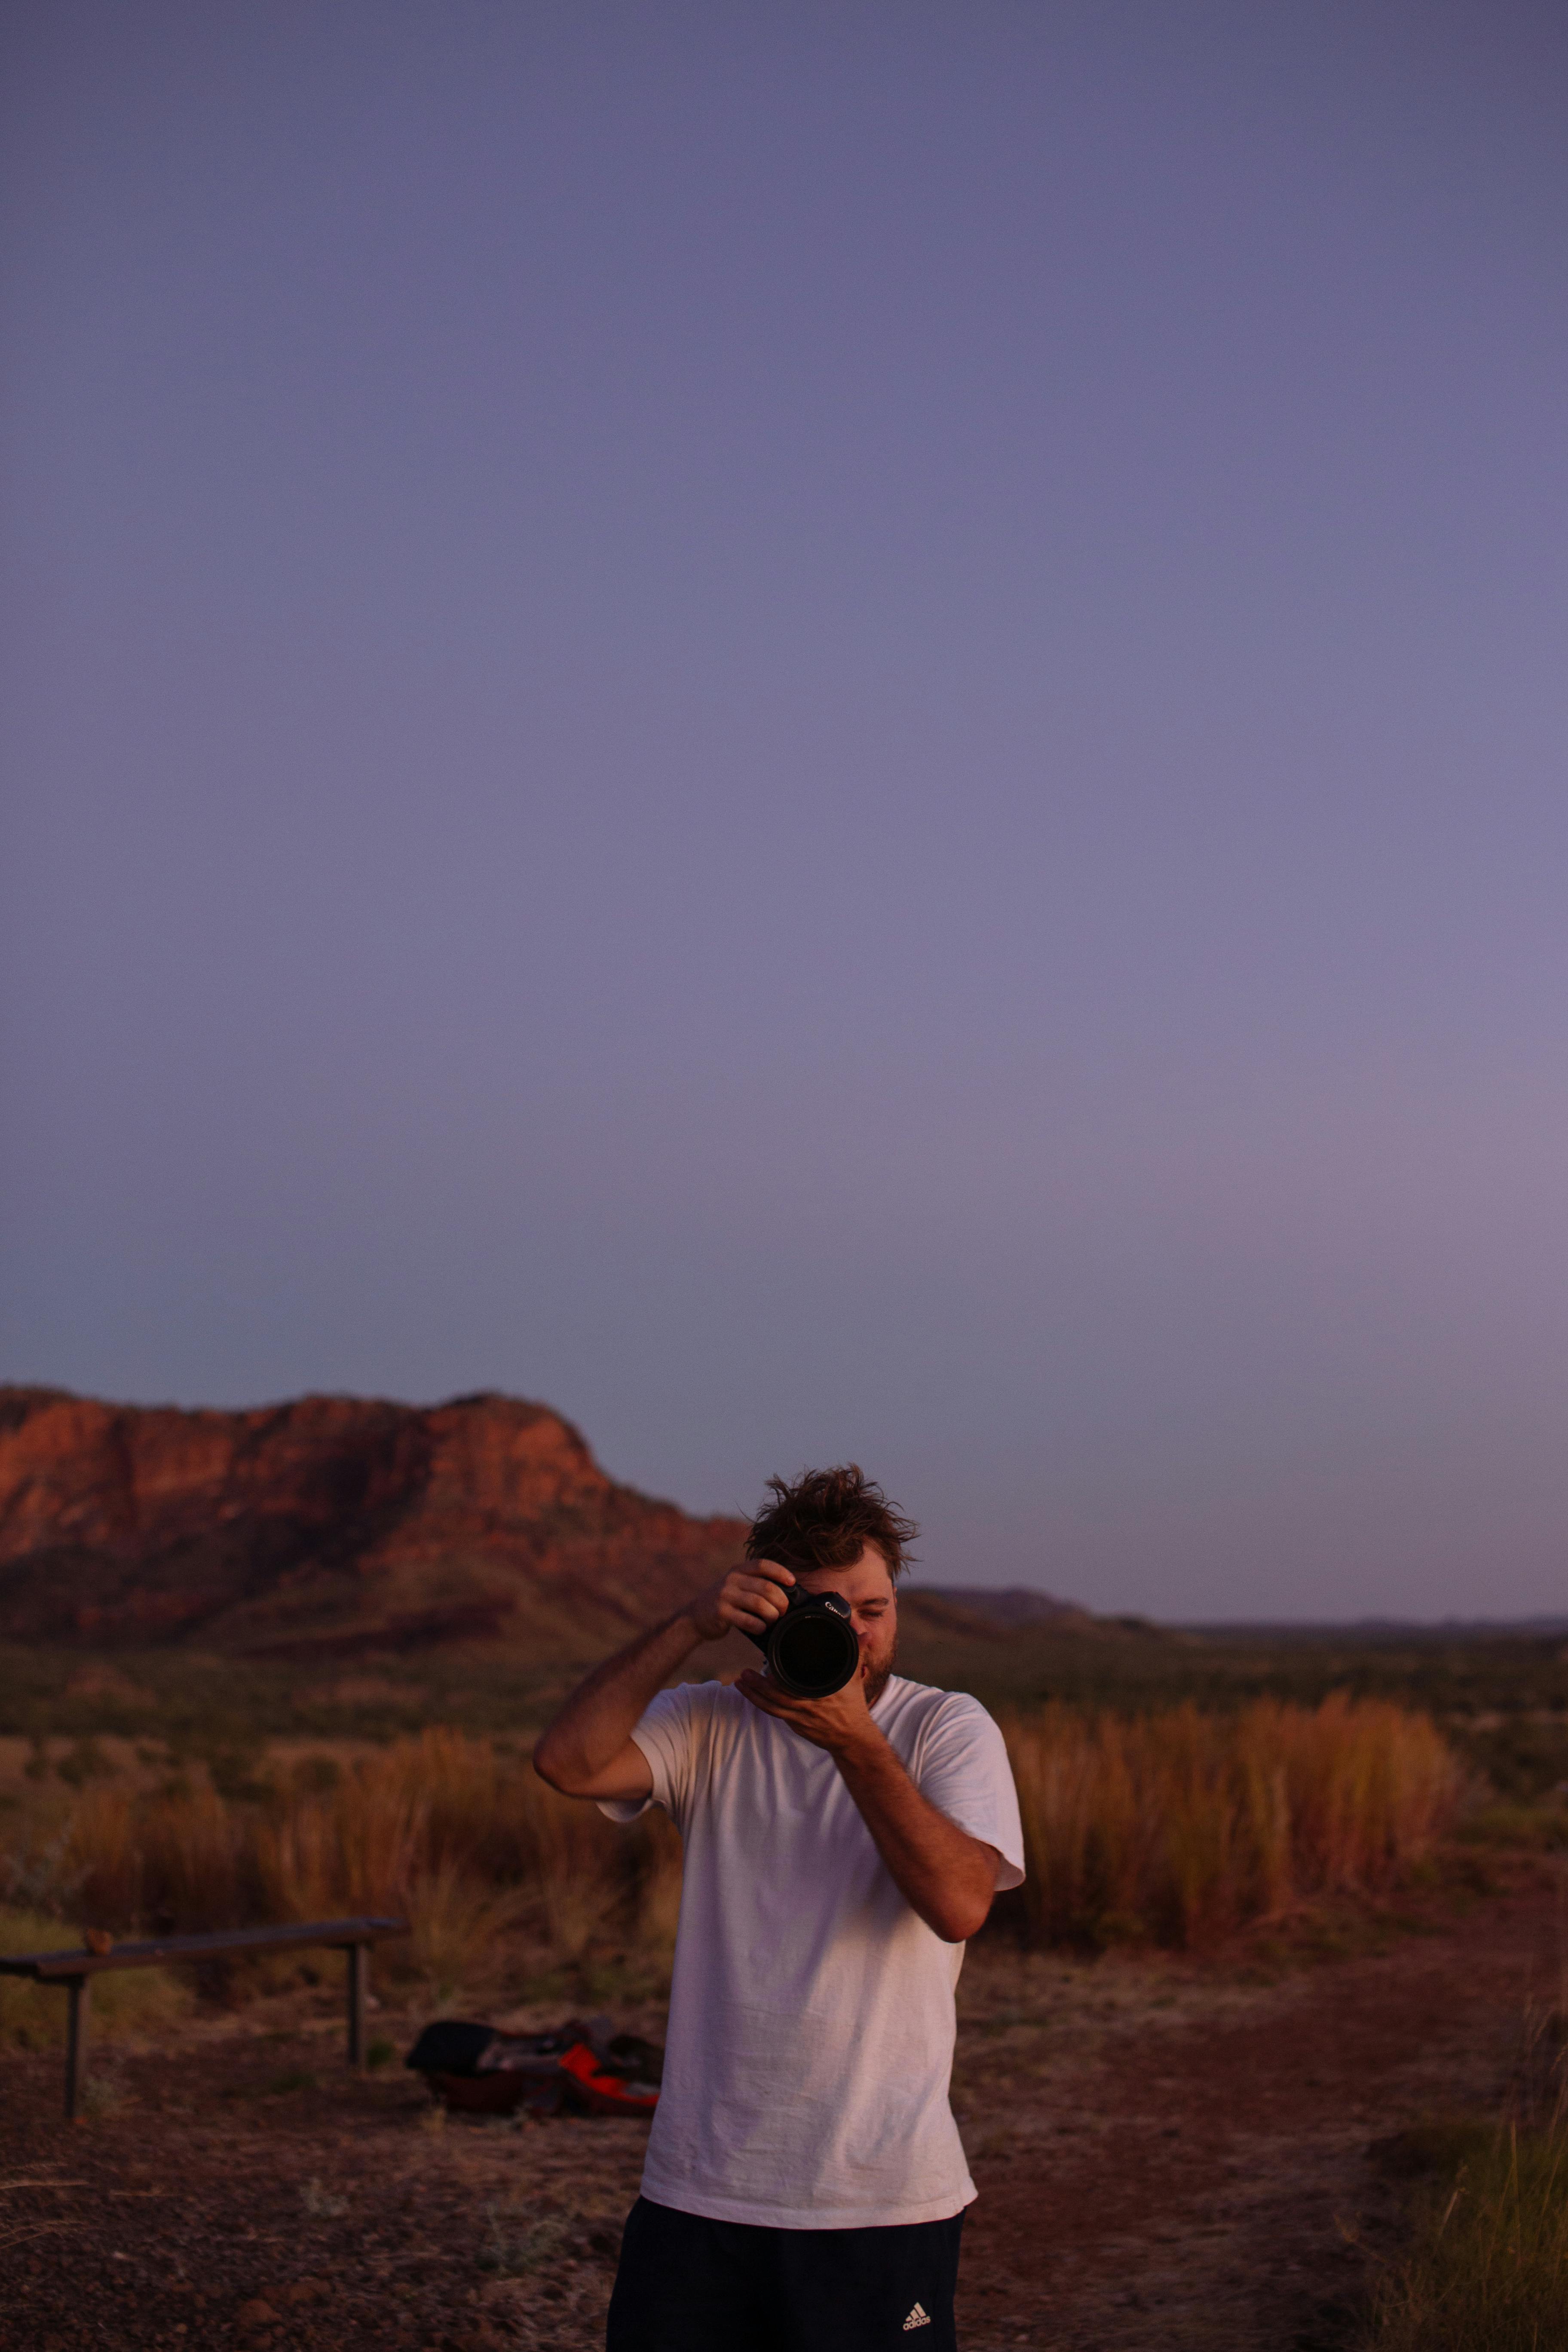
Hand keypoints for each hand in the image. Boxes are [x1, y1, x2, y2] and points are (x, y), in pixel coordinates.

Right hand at [686, 1557, 795, 1644]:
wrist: (695, 1616)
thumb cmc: (726, 1602)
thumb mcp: (736, 1585)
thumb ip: (755, 1585)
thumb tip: (787, 1594)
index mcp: (738, 1570)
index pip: (763, 1564)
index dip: (780, 1572)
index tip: (792, 1582)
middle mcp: (732, 1579)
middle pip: (766, 1587)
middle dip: (781, 1601)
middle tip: (784, 1610)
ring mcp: (725, 1595)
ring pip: (759, 1603)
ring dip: (772, 1615)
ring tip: (773, 1620)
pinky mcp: (721, 1612)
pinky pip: (747, 1620)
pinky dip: (759, 1626)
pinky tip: (761, 1628)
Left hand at [735, 1659, 877, 1758]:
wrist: (852, 1738)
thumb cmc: (853, 1707)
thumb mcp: (854, 1678)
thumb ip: (856, 1654)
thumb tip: (864, 1634)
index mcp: (820, 1694)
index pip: (795, 1685)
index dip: (778, 1678)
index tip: (766, 1665)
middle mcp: (807, 1708)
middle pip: (776, 1697)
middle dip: (758, 1686)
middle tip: (744, 1674)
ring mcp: (799, 1719)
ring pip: (771, 1707)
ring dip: (754, 1695)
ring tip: (740, 1683)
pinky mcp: (795, 1726)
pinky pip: (775, 1714)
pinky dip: (762, 1704)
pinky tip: (752, 1695)